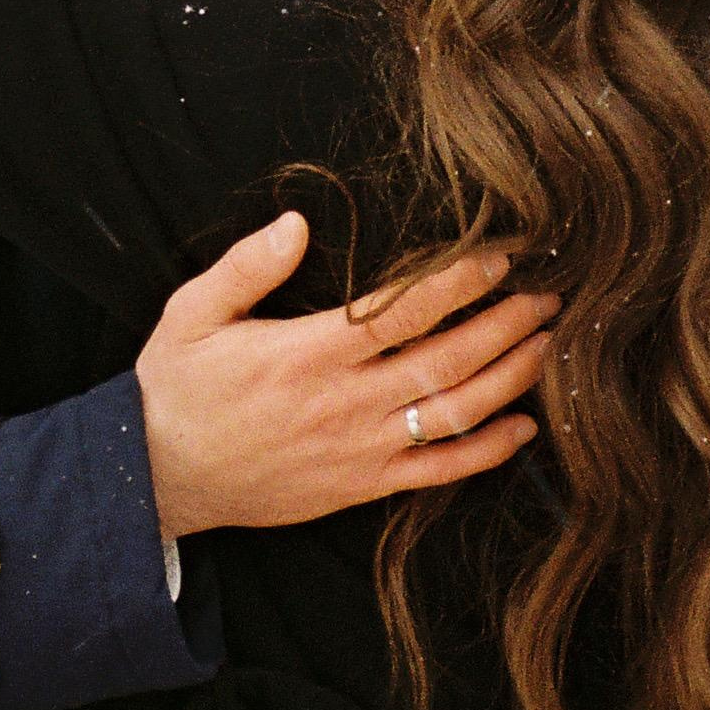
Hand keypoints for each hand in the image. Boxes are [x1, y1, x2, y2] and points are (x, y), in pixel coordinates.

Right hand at [137, 209, 557, 542]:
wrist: (159, 475)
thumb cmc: (179, 387)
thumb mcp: (192, 313)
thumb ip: (246, 267)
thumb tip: (296, 223)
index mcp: (309, 352)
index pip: (403, 311)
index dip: (459, 283)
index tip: (499, 258)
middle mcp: (344, 401)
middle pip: (446, 360)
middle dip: (505, 326)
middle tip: (550, 299)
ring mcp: (359, 448)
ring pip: (453, 413)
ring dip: (509, 379)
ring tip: (550, 347)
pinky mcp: (361, 485)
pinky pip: (437, 471)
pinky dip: (486, 452)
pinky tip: (522, 429)